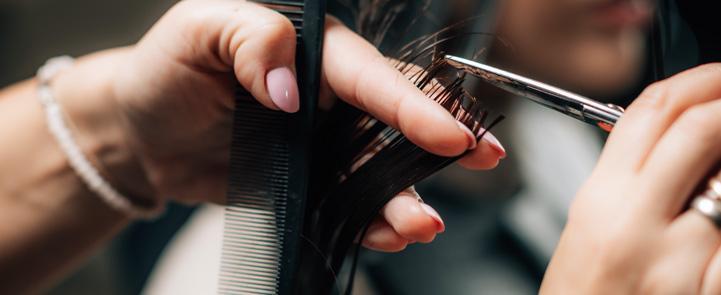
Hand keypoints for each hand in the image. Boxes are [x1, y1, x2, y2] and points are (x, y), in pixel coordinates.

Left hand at [61, 1, 505, 250]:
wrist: (142, 131)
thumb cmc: (169, 70)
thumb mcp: (198, 30)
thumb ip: (252, 41)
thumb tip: (291, 91)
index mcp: (311, 50)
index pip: (369, 73)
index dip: (412, 103)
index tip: (449, 131)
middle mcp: (325, 96)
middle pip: (391, 119)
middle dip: (438, 142)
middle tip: (481, 158)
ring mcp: (319, 142)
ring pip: (376, 169)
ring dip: (403, 196)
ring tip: (421, 225)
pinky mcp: (306, 180)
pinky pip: (345, 201)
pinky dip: (369, 221)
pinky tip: (388, 234)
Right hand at [541, 64, 720, 293]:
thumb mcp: (592, 224)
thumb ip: (633, 173)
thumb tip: (688, 132)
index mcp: (598, 203)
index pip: (651, 110)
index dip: (696, 80)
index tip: (716, 77)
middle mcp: (638, 226)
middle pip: (698, 129)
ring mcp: (682, 262)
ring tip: (714, 184)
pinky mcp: (713, 289)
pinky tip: (715, 226)